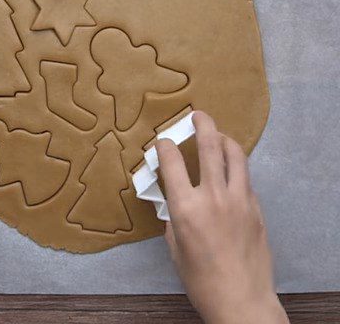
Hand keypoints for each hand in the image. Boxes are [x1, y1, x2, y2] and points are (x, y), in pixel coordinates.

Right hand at [156, 111, 288, 323]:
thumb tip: (170, 196)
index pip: (172, 161)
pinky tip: (230, 169)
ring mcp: (238, 199)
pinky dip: (236, 164)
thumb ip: (171, 216)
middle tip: (197, 115)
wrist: (242, 300)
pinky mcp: (255, 206)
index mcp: (186, 207)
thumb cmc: (200, 279)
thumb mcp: (174, 247)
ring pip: (235, 154)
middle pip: (209, 145)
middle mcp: (213, 196)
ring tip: (217, 134)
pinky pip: (245, 176)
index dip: (163, 145)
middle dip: (201, 123)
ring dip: (224, 138)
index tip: (161, 142)